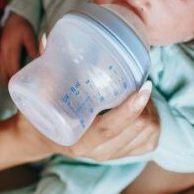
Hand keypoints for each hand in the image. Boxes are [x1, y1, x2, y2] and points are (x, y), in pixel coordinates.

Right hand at [0, 13, 38, 85]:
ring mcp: (1, 48)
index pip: (13, 64)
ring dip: (3, 74)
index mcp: (11, 47)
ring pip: (0, 64)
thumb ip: (32, 47)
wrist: (14, 16)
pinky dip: (1, 68)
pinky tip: (3, 73)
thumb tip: (37, 60)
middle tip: (12, 89)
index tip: (19, 83)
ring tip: (5, 85)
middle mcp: (4, 49)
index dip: (15, 74)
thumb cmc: (23, 26)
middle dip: (8, 78)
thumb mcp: (29, 35)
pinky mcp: (0, 47)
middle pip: (5, 67)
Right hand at [17, 81, 159, 162]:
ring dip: (152, 112)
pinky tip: (143, 109)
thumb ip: (46, 67)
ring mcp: (112, 155)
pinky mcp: (123, 156)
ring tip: (139, 94)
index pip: (109, 128)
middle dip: (146, 103)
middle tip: (139, 83)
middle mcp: (98, 152)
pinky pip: (150, 142)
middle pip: (139, 128)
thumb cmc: (41, 113)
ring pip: (149, 134)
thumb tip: (48, 38)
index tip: (144, 86)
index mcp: (78, 140)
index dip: (130, 109)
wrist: (41, 138)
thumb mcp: (39, 93)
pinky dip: (154, 123)